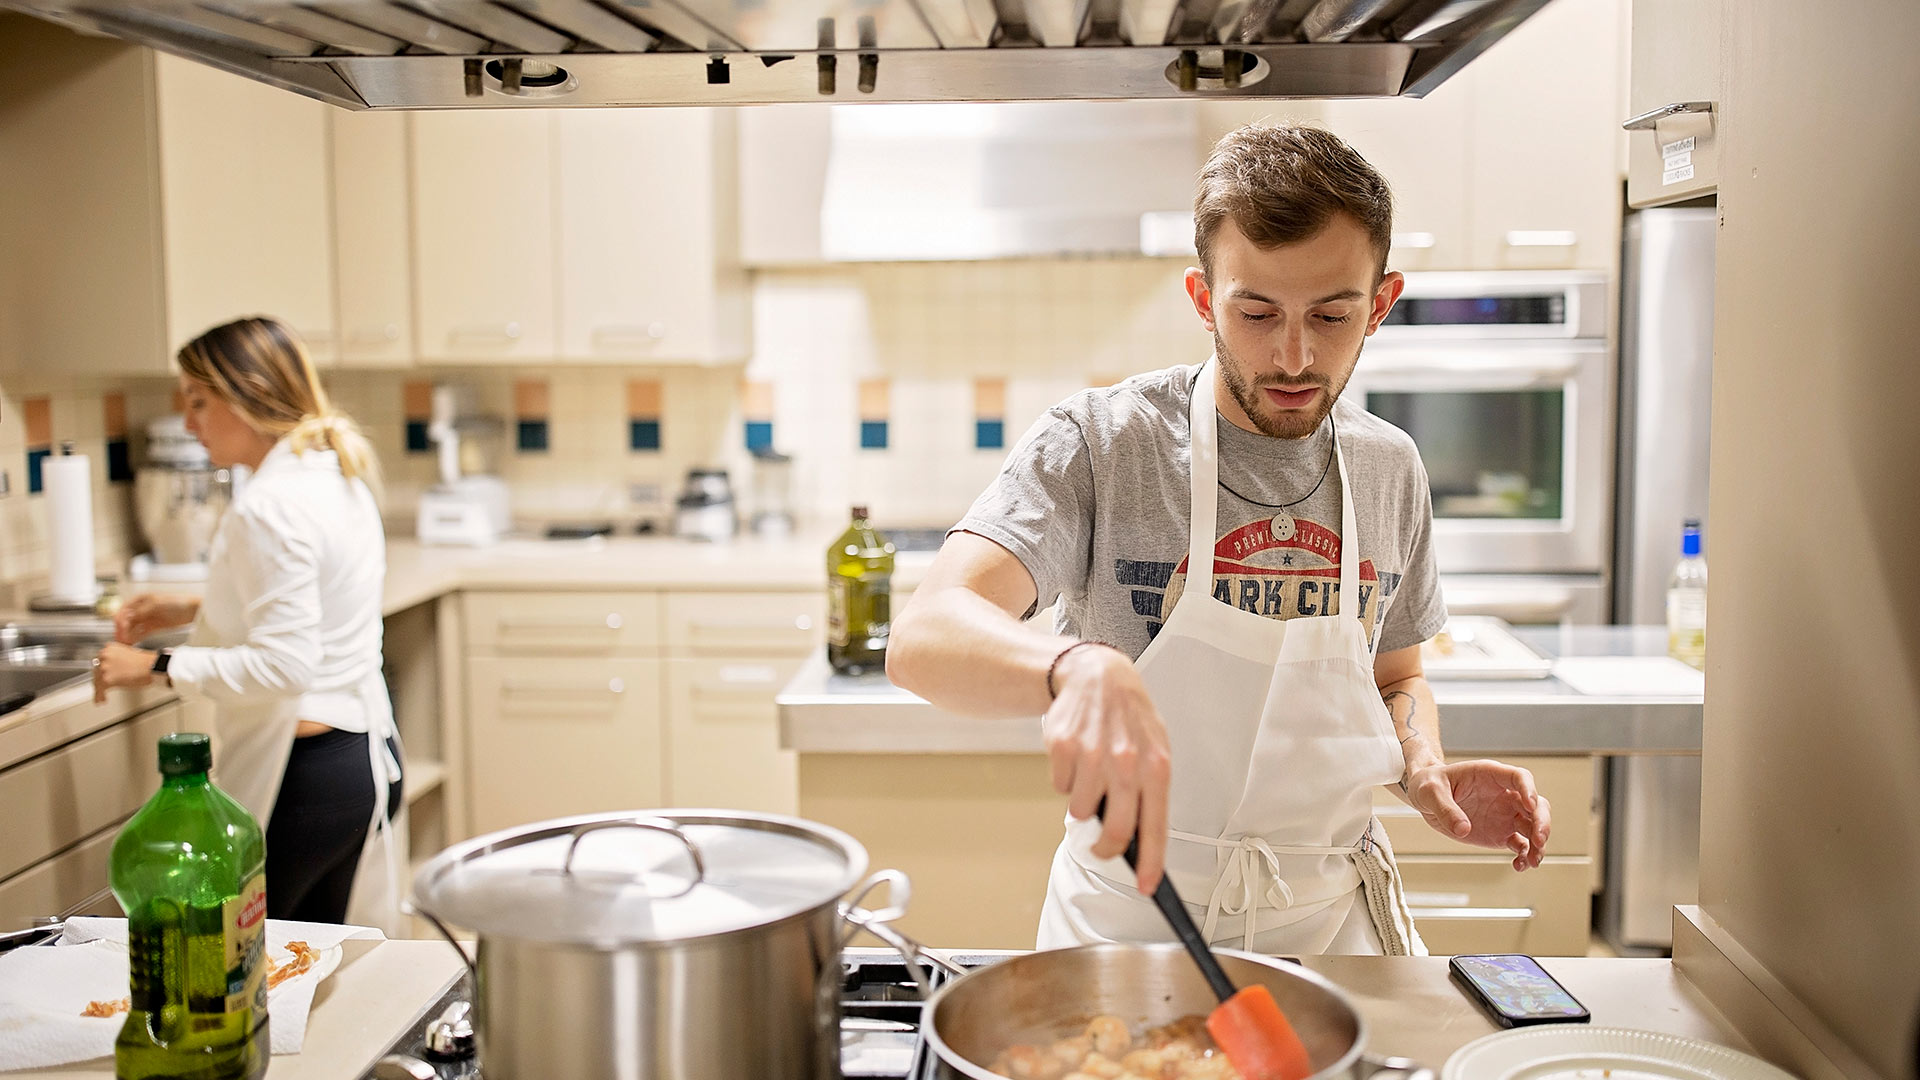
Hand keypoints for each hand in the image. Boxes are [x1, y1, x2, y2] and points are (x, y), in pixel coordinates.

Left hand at [92, 643, 156, 703]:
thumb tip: (115, 670)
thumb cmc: (146, 663)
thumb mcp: (128, 655)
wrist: (151, 667)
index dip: (100, 669)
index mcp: (109, 648)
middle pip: (96, 670)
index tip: (102, 674)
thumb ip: (117, 661)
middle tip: (102, 686)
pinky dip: (100, 696)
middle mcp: (104, 656)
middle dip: (99, 679)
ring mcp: (104, 667)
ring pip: (97, 680)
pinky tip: (101, 699)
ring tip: (102, 695)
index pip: (100, 660)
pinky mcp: (107, 679)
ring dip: (100, 688)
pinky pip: (100, 690)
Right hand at [115, 593, 196, 644]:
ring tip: (124, 644)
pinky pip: (139, 633)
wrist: (192, 610)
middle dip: (121, 630)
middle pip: (125, 620)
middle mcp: (141, 609)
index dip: (120, 620)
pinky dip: (134, 638)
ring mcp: (146, 618)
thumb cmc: (177, 601)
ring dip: (126, 635)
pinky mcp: (152, 627)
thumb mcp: (157, 603)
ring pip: (131, 628)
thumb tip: (130, 616)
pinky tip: (131, 643)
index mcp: (140, 600)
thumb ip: (142, 610)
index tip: (120, 629)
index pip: (123, 610)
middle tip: (120, 639)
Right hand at [1042, 644, 1171, 895]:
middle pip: (1115, 831)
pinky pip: (1060, 786)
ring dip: (1083, 801)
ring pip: (1080, 810)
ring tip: (1091, 774)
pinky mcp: (1063, 748)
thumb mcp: (1155, 749)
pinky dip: (1066, 779)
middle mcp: (1125, 763)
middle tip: (1101, 847)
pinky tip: (1077, 757)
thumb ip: (1149, 792)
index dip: (1151, 864)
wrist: (1098, 675)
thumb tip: (1141, 838)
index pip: (1155, 827)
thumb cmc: (1129, 717)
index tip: (1146, 887)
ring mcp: (1092, 755)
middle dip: (1105, 849)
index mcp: (1155, 767)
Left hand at [1403, 759, 1550, 870]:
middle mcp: (1504, 794)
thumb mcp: (1430, 792)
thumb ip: (1446, 809)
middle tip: (1539, 839)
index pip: (1519, 777)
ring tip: (1532, 861)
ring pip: (1533, 827)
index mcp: (1490, 775)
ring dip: (1538, 844)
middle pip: (1536, 804)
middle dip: (1542, 821)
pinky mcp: (1501, 832)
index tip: (1530, 805)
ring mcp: (1505, 814)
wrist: (1425, 798)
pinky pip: (1521, 844)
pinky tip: (1519, 866)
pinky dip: (1524, 856)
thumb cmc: (1429, 784)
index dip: (1529, 790)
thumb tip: (1463, 829)